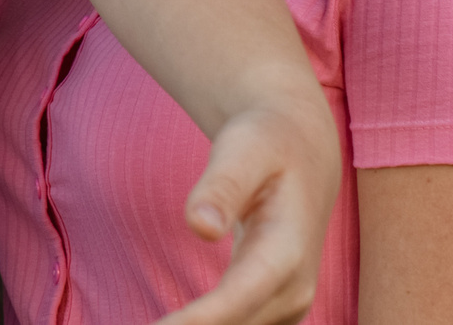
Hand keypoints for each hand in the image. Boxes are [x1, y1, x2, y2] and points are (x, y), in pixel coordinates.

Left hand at [152, 98, 338, 324]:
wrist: (303, 155)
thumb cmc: (265, 145)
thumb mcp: (244, 150)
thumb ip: (222, 187)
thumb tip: (200, 227)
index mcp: (287, 251)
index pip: (237, 298)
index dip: (198, 322)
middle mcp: (294, 289)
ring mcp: (289, 305)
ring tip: (149, 324)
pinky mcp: (275, 310)